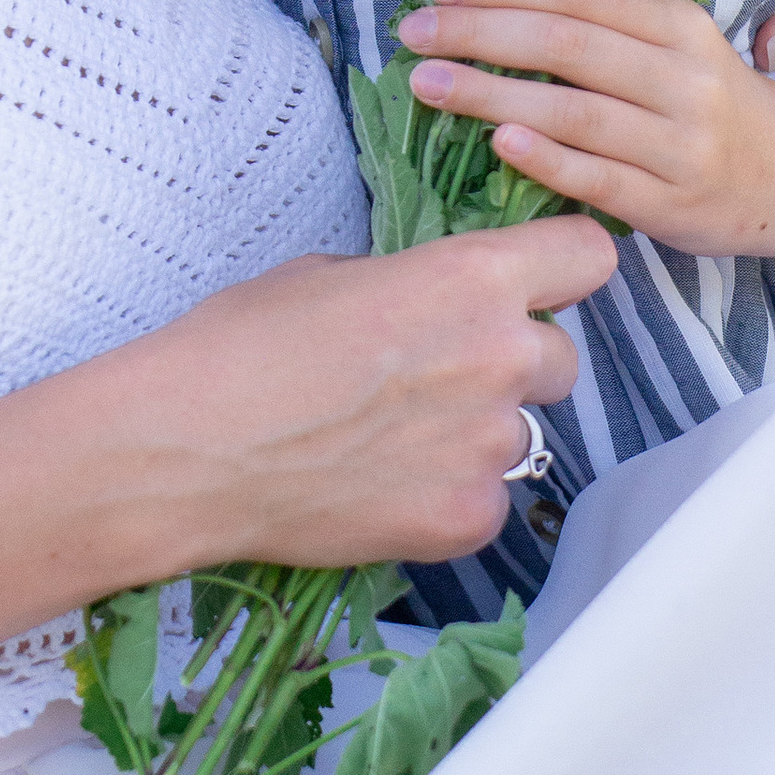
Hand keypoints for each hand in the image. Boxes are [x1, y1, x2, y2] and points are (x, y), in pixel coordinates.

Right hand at [112, 219, 616, 572]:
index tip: (539, 286)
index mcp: (471, 279)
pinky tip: (381, 487)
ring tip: (388, 441)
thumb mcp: (331, 274)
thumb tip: (437, 304)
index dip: (562, 271)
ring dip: (473, 434)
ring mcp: (488, 445)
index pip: (588, 256)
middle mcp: (500, 357)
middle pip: (561, 358)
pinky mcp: (467, 518)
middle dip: (512, 365)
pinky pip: (485, 498)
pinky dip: (446, 495)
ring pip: (519, 434)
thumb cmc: (240, 346)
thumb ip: (413, 284)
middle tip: (436, 379)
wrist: (186, 449)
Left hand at [397, 0, 774, 256]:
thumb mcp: (674, 41)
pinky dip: (546, 159)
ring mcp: (681, 142)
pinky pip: (599, 179)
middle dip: (480, 32)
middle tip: (412, 31)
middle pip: (569, 43)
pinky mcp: (673, 203)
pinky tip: (496, 142)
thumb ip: (603, 19)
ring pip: (576, 111)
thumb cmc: (706, 100)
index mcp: (678, 21)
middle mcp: (683, 75)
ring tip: (426, 83)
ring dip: (492, 94)